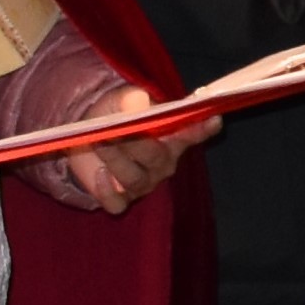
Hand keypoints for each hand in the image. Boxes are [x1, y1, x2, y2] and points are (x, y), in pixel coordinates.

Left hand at [35, 101, 217, 214]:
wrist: (90, 137)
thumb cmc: (116, 116)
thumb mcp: (122, 100)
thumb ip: (132, 100)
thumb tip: (138, 103)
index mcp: (171, 138)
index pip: (192, 134)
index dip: (203, 129)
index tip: (214, 119)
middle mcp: (163, 164)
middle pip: (156, 159)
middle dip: (135, 144)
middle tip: (115, 130)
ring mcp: (144, 184)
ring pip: (135, 180)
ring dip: (115, 160)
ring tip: (98, 141)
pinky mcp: (121, 199)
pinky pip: (118, 204)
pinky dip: (107, 192)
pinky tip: (99, 173)